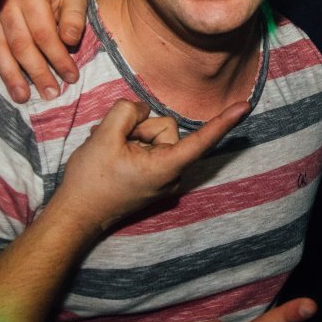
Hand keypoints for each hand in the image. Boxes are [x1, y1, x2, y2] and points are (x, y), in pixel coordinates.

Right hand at [0, 0, 87, 102]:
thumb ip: (74, 18)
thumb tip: (69, 41)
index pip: (44, 33)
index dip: (58, 58)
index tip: (71, 77)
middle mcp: (6, 4)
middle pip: (21, 45)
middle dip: (37, 72)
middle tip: (50, 95)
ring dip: (10, 75)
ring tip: (21, 97)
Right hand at [56, 99, 249, 231]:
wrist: (76, 214)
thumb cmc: (91, 180)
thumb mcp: (104, 136)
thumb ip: (128, 112)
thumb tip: (142, 109)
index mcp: (166, 167)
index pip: (200, 140)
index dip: (223, 122)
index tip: (245, 106)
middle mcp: (171, 174)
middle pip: (164, 128)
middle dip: (139, 129)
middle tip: (113, 146)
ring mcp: (163, 177)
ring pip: (154, 135)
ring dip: (131, 137)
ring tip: (110, 154)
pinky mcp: (154, 177)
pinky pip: (148, 147)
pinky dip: (130, 146)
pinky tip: (113, 158)